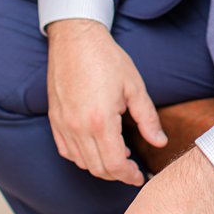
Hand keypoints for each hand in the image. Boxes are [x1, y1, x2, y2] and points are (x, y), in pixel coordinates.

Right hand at [46, 18, 166, 186]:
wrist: (75, 38)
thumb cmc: (106, 58)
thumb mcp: (134, 87)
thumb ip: (147, 118)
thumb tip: (159, 142)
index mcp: (101, 121)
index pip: (115, 165)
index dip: (129, 176)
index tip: (139, 175)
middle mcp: (78, 127)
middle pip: (98, 168)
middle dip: (117, 175)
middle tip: (131, 169)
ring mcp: (63, 123)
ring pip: (81, 162)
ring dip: (99, 166)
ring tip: (115, 156)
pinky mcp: (54, 117)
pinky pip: (65, 149)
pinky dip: (80, 156)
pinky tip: (93, 147)